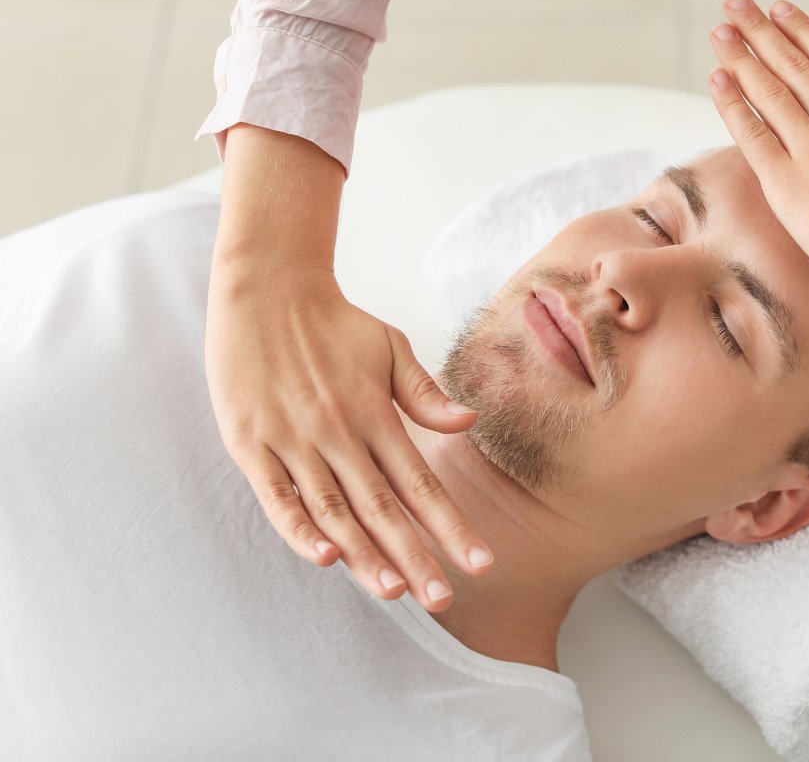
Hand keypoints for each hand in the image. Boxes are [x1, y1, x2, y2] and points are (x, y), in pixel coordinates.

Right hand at [205, 245, 490, 612]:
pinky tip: (322, 558)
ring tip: (394, 592)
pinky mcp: (250, 444)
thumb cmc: (335, 322)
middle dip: (415, 557)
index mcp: (375, 414)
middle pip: (383, 508)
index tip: (481, 563)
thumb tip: (467, 422)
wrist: (266, 287)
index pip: (421, 484)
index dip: (451, 526)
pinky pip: (276, 496)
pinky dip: (298, 528)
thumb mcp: (390, 346)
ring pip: (334, 510)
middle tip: (443, 599)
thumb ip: (424, 392)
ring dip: (363, 554)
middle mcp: (338, 432)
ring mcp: (292, 440)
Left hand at [704, 0, 808, 330]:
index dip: (803, 31)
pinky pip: (752, 135)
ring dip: (741, 57)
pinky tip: (717, 79)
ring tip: (720, 30)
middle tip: (735, 3)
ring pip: (770, 92)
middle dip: (761, 31)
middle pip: (794, 66)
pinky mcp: (788, 185)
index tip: (780, 10)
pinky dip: (733, 104)